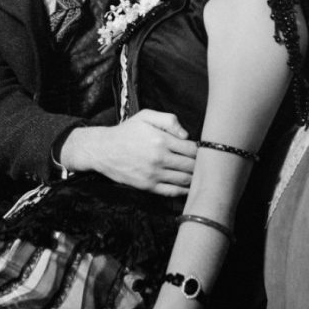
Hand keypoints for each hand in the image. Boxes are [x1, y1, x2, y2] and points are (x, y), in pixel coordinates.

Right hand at [64, 110, 195, 195]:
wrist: (104, 150)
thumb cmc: (127, 131)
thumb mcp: (145, 116)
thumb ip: (169, 120)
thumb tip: (186, 135)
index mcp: (161, 139)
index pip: (192, 148)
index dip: (200, 150)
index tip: (202, 150)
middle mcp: (159, 158)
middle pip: (191, 165)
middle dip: (200, 165)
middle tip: (205, 164)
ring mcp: (154, 174)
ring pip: (185, 180)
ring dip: (195, 178)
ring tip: (199, 175)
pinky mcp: (148, 186)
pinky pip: (172, 192)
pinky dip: (184, 191)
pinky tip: (188, 186)